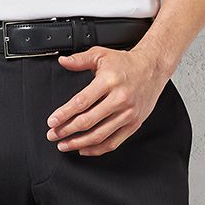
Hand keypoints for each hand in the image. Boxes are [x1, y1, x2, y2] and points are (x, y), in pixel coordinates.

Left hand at [45, 46, 168, 156]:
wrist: (152, 68)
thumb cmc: (125, 63)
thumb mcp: (101, 55)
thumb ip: (80, 59)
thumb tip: (63, 61)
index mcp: (108, 82)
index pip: (82, 102)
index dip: (64, 114)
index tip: (52, 121)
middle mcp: (119, 99)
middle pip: (88, 121)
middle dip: (66, 131)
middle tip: (53, 135)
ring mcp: (128, 114)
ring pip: (99, 135)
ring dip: (79, 143)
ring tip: (64, 144)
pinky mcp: (134, 124)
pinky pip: (113, 142)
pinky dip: (97, 149)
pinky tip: (84, 149)